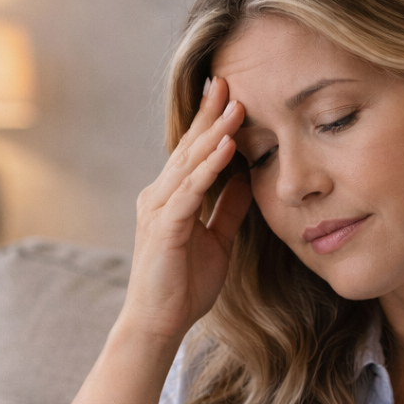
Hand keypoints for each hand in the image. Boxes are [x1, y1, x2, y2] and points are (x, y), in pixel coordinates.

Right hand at [121, 76, 251, 341]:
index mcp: (172, 199)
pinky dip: (208, 168)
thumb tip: (245, 178)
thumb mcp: (218, 240)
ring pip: (188, 163)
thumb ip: (227, 208)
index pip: (193, 153)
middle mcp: (160, 197)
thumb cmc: (185, 286)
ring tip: (236, 106)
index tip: (230, 94)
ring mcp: (159, 210)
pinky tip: (226, 148)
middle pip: (188, 148)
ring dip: (213, 133)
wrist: (159, 323)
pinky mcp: (163, 228)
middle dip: (209, 114)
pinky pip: (189, 191)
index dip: (211, 124)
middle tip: (229, 80)